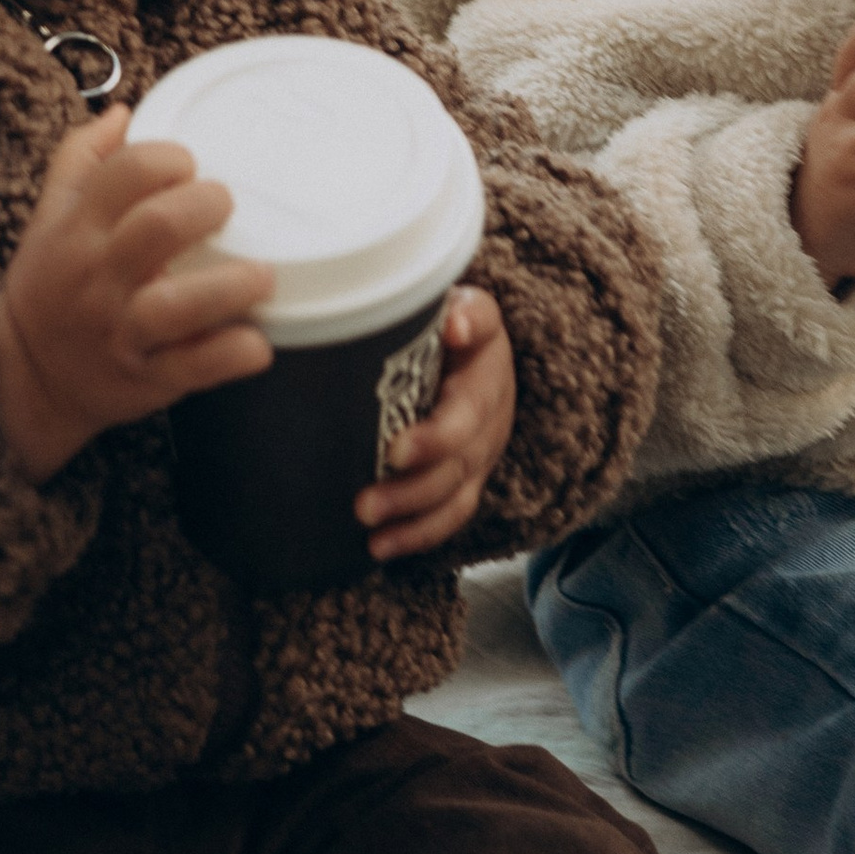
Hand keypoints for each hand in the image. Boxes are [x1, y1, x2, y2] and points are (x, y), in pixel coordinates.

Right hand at [0, 103, 273, 481]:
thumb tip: (123, 110)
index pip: (124, 174)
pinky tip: (258, 341)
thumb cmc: (53, 282)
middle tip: (229, 207)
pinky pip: (194, 368)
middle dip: (206, 207)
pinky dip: (231, 354)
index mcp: (78, 229)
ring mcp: (122, 331)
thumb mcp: (50, 215)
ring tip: (262, 275)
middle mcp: (98, 278)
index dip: (169, 159)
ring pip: (176, 306)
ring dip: (229, 286)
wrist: (30, 377)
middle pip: (157, 228)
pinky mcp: (147, 378)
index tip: (192, 166)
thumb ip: (81, 157)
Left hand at [356, 284, 516, 562]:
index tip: (395, 450)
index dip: (437, 437)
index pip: (468, 410)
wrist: (482, 349)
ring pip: (455, 495)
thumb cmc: (455, 323)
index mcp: (486, 374)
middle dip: (412, 487)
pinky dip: (417, 536)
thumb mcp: (466, 304)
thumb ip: (465, 310)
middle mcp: (490, 419)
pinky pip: (451, 516)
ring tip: (368, 527)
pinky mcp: (468, 479)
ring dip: (411, 517)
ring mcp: (481, 454)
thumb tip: (454, 322)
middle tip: (364, 503)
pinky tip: (380, 549)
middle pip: (458, 463)